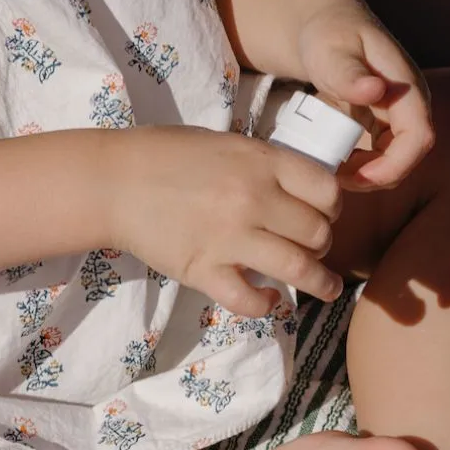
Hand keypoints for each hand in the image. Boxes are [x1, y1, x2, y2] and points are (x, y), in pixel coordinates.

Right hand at [106, 125, 344, 316]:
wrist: (115, 181)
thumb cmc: (170, 155)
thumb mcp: (228, 144)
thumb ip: (266, 165)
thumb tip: (304, 188)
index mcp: (261, 161)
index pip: (327, 190)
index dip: (334, 206)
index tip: (327, 214)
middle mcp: (252, 199)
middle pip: (317, 232)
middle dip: (323, 244)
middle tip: (315, 248)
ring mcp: (229, 237)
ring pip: (298, 269)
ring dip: (321, 282)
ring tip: (328, 288)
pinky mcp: (204, 270)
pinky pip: (249, 300)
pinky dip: (266, 305)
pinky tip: (270, 299)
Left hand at [295, 0, 433, 189]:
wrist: (324, 23)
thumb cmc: (327, 32)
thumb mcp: (331, 49)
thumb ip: (348, 72)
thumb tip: (375, 91)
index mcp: (406, 87)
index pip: (418, 138)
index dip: (394, 165)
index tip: (357, 177)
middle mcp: (409, 104)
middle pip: (407, 157)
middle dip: (375, 176)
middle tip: (334, 178)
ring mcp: (396, 115)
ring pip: (392, 160)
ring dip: (365, 173)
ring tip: (329, 170)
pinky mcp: (381, 123)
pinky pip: (376, 155)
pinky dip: (356, 164)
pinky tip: (330, 158)